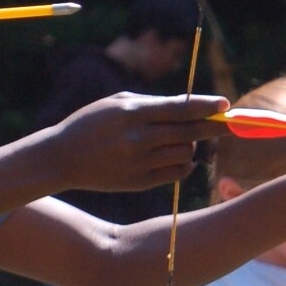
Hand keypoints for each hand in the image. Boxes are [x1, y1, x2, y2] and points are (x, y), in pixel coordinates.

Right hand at [31, 92, 227, 192]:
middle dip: (212, 127)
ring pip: (187, 153)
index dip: (206, 106)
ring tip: (178, 141)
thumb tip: (193, 107)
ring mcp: (139, 162)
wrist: (60, 158)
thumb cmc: (90, 124)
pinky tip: (173, 157)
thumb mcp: (116, 104)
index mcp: (131, 113)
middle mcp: (138, 138)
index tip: (225, 105)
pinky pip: (178, 172)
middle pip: (190, 132)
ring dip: (190, 146)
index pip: (180, 109)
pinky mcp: (140, 181)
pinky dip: (183, 164)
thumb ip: (154, 104)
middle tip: (224, 124)